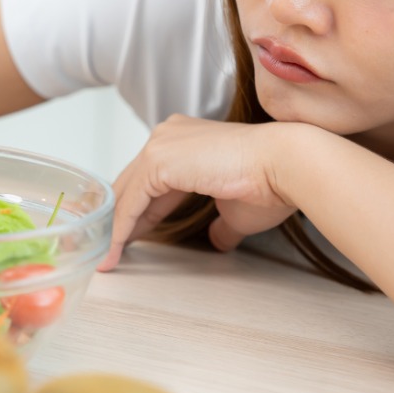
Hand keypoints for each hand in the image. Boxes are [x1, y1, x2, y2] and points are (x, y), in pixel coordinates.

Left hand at [98, 115, 298, 270]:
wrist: (286, 165)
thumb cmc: (270, 183)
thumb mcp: (234, 210)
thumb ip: (220, 224)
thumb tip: (217, 240)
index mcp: (185, 138)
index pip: (150, 179)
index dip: (138, 211)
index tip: (129, 237)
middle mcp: (168, 135)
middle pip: (132, 183)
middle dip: (120, 219)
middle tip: (110, 250)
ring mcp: (161, 144)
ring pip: (127, 192)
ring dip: (115, 227)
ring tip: (107, 257)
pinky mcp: (158, 161)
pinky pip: (130, 201)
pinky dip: (121, 227)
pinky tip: (116, 249)